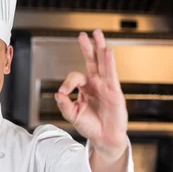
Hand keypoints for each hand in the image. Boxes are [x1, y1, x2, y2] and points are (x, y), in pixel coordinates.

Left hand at [54, 29, 127, 159]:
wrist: (103, 138)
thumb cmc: (89, 126)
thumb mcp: (72, 115)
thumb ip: (64, 104)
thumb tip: (58, 94)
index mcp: (84, 88)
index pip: (75, 77)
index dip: (67, 83)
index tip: (64, 93)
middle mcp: (95, 84)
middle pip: (91, 61)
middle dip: (87, 47)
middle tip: (83, 34)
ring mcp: (105, 86)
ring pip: (102, 63)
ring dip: (100, 48)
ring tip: (98, 34)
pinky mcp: (114, 91)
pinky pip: (111, 74)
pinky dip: (109, 62)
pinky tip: (107, 51)